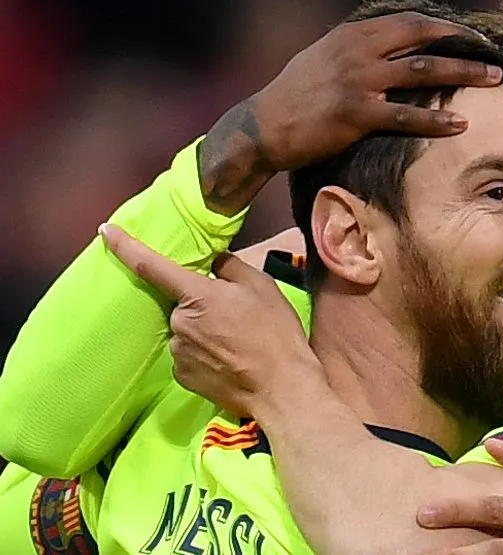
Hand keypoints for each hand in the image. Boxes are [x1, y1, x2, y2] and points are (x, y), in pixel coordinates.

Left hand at [100, 224, 320, 416]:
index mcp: (198, 295)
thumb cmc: (275, 335)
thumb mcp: (262, 288)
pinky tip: (228, 360)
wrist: (280, 388)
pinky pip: (187, 355)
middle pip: (181, 304)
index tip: (106, 231)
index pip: (152, 265)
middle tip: (237, 318)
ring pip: (185, 330)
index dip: (125, 245)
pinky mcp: (181, 376)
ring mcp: (178, 351)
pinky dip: (204, 354)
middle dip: (203, 305)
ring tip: (238, 343)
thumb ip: (231, 267)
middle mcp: (180, 322)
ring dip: (204, 331)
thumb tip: (214, 261)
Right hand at [199, 12, 502, 214]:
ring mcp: (357, 81)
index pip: (412, 23)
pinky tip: (460, 124)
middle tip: (496, 56)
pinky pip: (404, 115)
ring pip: (422, 72)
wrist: (263, 126)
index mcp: (354, 34)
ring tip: (494, 80)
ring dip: (462, 73)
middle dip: (465, 46)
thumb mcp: (328, 56)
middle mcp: (358, 51)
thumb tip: (398, 43)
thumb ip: (363, 47)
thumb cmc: (299, 94)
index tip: (477, 37)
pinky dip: (435, 119)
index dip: (448, 28)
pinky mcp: (354, 114)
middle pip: (424, 40)